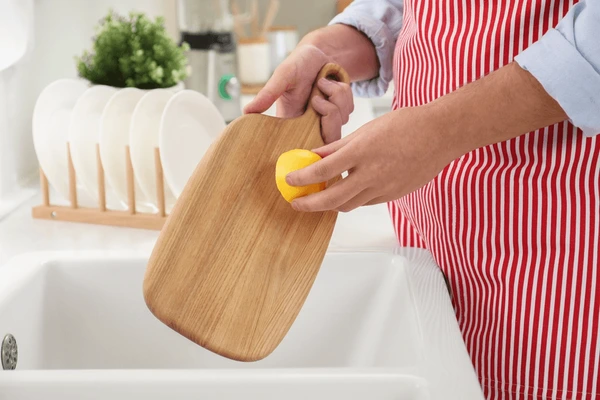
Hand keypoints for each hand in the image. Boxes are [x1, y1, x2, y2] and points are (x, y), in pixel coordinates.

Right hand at [243, 45, 353, 143]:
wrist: (318, 53)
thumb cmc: (297, 64)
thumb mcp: (282, 76)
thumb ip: (267, 94)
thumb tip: (245, 112)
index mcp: (293, 123)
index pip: (307, 146)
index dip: (316, 138)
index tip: (315, 112)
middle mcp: (310, 125)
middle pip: (331, 136)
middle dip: (330, 111)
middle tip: (317, 96)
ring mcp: (327, 120)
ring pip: (342, 119)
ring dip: (336, 97)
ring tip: (322, 84)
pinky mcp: (340, 113)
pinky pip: (349, 109)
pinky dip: (344, 93)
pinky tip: (332, 84)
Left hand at [285, 105, 458, 211]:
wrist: (440, 134)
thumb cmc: (404, 125)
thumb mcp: (366, 130)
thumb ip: (338, 146)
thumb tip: (314, 155)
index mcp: (361, 152)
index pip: (321, 171)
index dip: (301, 179)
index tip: (289, 180)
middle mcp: (371, 174)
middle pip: (331, 200)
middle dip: (309, 204)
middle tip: (296, 202)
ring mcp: (384, 188)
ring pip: (348, 205)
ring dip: (329, 205)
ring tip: (319, 198)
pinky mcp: (393, 195)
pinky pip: (365, 203)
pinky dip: (352, 200)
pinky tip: (347, 191)